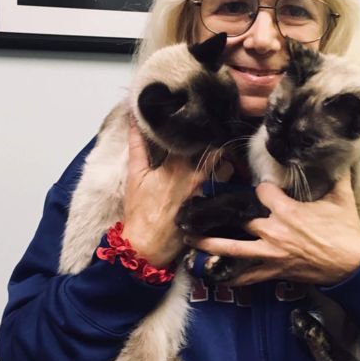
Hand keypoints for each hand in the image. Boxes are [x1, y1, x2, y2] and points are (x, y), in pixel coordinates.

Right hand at [121, 123, 210, 266]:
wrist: (147, 244)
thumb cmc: (140, 210)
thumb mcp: (135, 175)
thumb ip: (137, 145)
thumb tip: (134, 119)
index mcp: (176, 164)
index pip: (194, 135)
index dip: (198, 124)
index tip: (198, 116)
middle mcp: (195, 174)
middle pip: (216, 148)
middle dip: (216, 139)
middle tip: (213, 132)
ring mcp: (206, 190)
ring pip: (225, 166)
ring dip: (222, 160)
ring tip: (216, 155)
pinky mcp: (211, 203)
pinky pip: (224, 185)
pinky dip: (223, 177)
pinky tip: (218, 174)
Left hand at [184, 173, 359, 285]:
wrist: (352, 265)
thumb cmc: (346, 231)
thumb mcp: (342, 198)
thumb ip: (336, 174)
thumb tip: (337, 152)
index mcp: (288, 211)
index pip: (261, 192)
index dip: (259, 186)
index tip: (259, 186)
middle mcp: (273, 232)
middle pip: (236, 219)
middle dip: (214, 214)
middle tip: (194, 209)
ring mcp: (271, 254)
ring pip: (232, 249)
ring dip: (208, 244)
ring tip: (189, 238)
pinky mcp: (273, 271)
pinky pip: (246, 276)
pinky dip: (228, 276)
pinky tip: (212, 272)